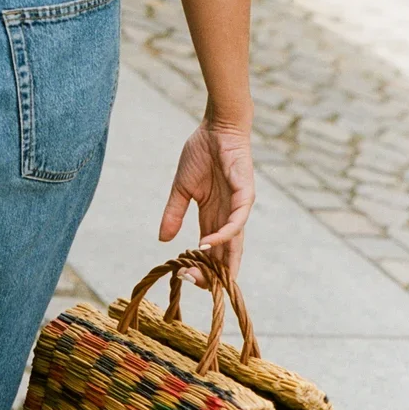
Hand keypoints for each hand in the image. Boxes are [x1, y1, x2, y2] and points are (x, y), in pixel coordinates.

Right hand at [159, 117, 254, 279]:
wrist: (217, 127)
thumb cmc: (202, 153)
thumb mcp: (182, 187)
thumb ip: (174, 213)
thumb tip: (163, 240)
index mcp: (213, 217)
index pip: (209, 252)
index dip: (199, 267)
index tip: (181, 274)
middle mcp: (228, 218)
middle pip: (224, 257)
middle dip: (210, 274)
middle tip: (191, 282)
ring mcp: (238, 208)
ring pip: (233, 245)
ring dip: (219, 262)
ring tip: (200, 273)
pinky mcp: (245, 196)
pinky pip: (237, 222)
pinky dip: (223, 235)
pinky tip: (207, 243)